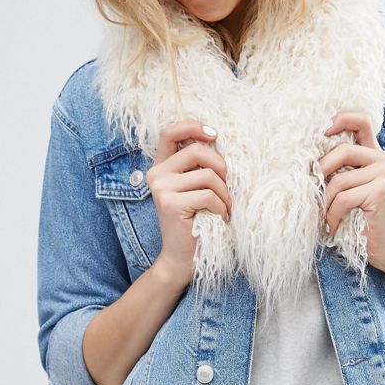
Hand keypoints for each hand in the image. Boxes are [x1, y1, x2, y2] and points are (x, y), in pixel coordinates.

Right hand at [146, 120, 230, 289]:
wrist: (182, 258)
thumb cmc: (197, 219)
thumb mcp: (196, 187)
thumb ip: (199, 165)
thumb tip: (218, 140)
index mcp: (162, 166)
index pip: (170, 131)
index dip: (193, 126)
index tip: (214, 135)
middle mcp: (157, 174)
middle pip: (197, 151)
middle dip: (221, 167)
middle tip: (227, 188)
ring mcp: (161, 188)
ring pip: (208, 175)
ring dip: (224, 194)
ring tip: (223, 208)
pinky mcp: (170, 204)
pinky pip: (209, 195)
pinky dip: (221, 208)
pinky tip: (219, 218)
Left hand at [318, 112, 384, 271]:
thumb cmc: (358, 218)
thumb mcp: (346, 187)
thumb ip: (337, 168)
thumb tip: (304, 157)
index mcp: (374, 153)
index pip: (361, 121)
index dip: (340, 119)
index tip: (321, 131)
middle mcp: (384, 159)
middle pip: (342, 151)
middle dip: (320, 173)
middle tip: (311, 194)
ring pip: (339, 180)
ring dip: (325, 203)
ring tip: (324, 218)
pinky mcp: (382, 191)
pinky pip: (343, 198)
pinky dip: (332, 215)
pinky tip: (333, 226)